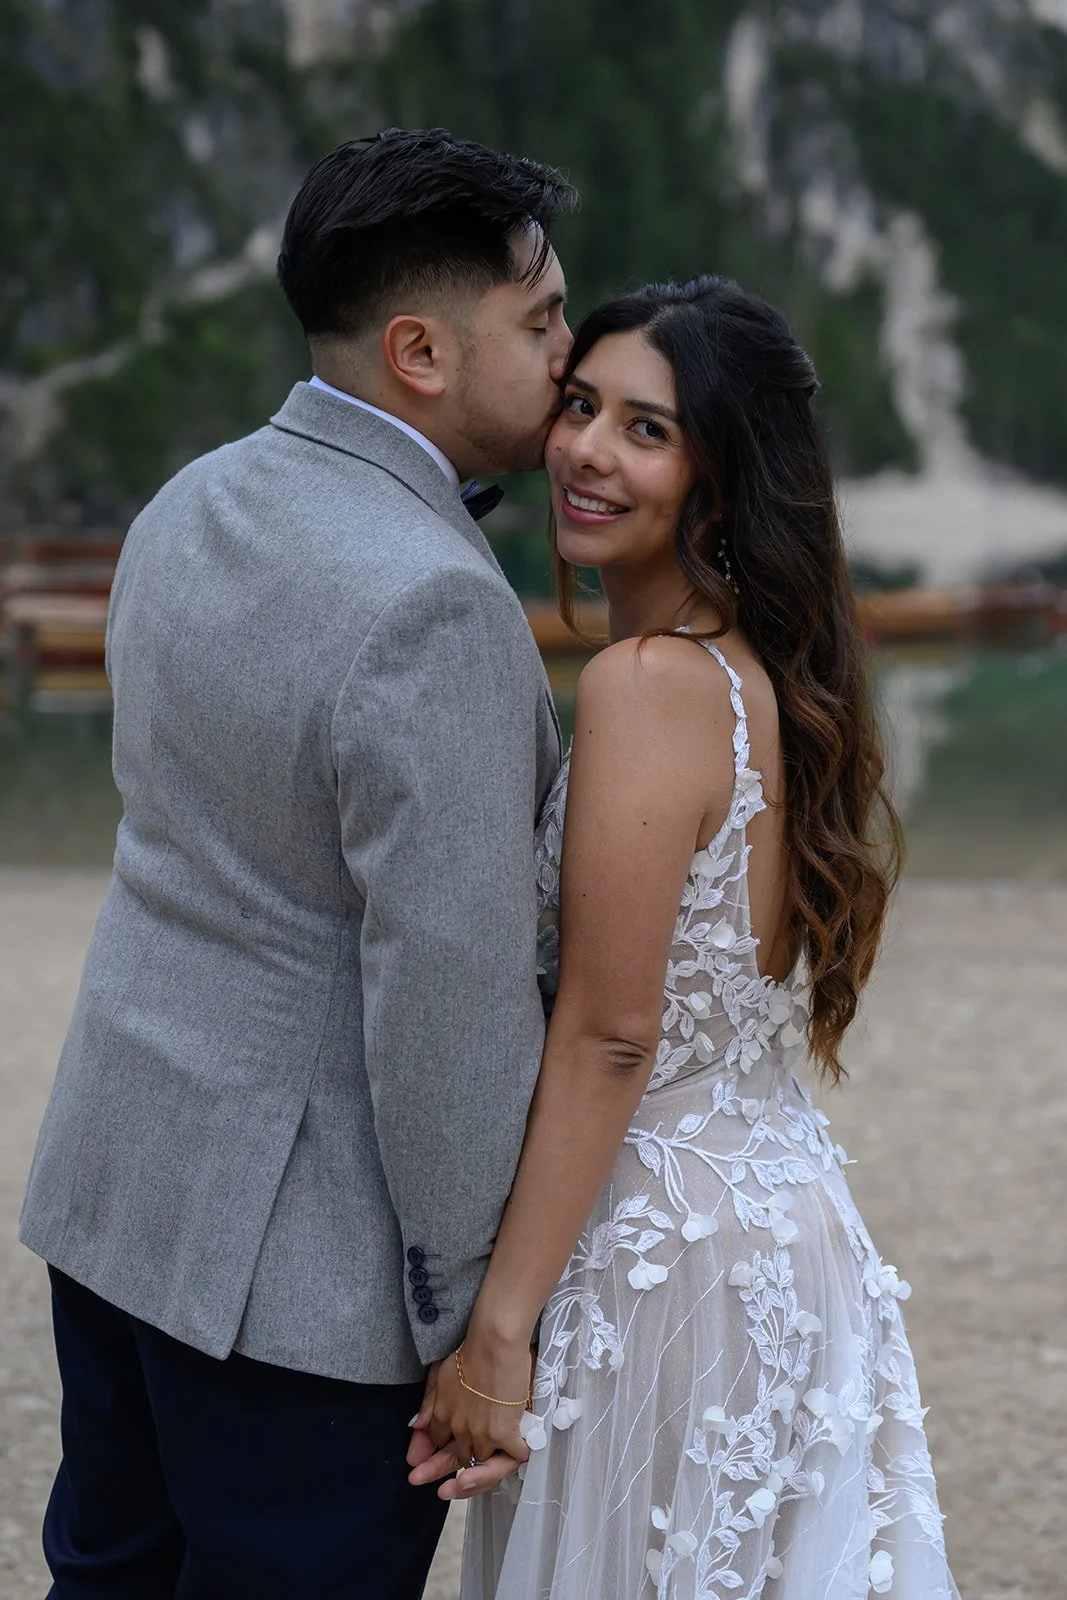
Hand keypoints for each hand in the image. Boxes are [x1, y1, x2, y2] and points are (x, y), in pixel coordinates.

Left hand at [407, 1330, 533, 1493]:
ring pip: (482, 1463)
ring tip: (464, 1487)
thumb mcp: (440, 1372)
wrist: (493, 1342)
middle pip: (456, 1457)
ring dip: (479, 1476)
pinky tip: (515, 1458)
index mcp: (442, 1414)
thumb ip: (429, 1402)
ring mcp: (482, 1434)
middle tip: (443, 1491)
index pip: (436, 1441)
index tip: (426, 1464)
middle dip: (450, 1474)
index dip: (434, 1454)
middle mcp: (459, 1429)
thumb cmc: (471, 1349)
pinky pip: (513, 1457)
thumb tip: (416, 1427)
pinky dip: (515, 1458)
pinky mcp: (504, 1434)